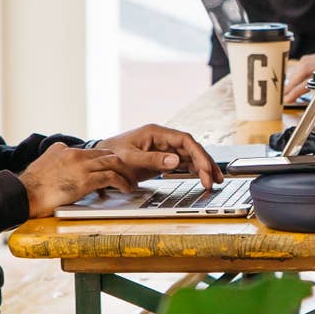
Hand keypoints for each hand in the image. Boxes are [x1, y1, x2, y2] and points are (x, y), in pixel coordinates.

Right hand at [18, 145, 142, 215]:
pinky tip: (126, 189)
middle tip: (129, 174)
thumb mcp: (42, 164)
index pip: (93, 151)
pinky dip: (122, 183)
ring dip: (126, 173)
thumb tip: (58, 158)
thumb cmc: (30, 187)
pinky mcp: (84, 181)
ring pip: (113, 163)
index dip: (106, 160)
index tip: (114, 169)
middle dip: (122, 164)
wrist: (23, 194)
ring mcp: (80, 166)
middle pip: (107, 153)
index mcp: (64, 150)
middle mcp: (75, 154)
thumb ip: (54, 158)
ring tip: (131, 183)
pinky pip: (111, 178)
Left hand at [102, 122, 217, 187]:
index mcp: (156, 132)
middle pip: (191, 148)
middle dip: (205, 163)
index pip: (185, 140)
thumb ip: (152, 160)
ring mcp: (163, 148)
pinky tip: (202, 178)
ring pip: (189, 156)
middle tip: (214, 179)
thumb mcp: (130, 159)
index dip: (198, 154)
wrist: (100, 161)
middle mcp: (162, 138)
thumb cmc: (111, 155)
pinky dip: (193, 170)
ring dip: (202, 167)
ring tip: (214, 181)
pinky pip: (182, 163)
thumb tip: (175, 161)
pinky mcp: (161, 158)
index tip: (205, 169)